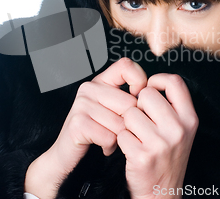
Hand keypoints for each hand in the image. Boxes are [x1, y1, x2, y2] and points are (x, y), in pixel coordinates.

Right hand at [25, 57, 146, 198]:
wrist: (67, 153)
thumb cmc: (95, 131)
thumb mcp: (113, 109)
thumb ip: (128, 96)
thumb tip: (151, 94)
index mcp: (100, 81)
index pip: (126, 66)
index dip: (139, 81)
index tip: (137, 97)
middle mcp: (89, 89)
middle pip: (129, 103)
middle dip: (129, 123)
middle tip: (117, 130)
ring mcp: (82, 105)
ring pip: (121, 123)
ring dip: (119, 137)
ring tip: (109, 138)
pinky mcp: (78, 124)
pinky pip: (110, 136)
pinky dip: (110, 146)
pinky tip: (102, 145)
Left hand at [117, 73, 197, 198]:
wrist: (162, 192)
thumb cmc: (168, 158)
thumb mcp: (180, 129)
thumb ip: (171, 106)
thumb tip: (149, 83)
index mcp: (189, 119)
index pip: (175, 82)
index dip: (158, 80)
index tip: (150, 88)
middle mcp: (178, 129)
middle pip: (147, 94)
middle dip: (139, 105)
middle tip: (142, 120)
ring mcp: (161, 143)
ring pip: (130, 113)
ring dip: (129, 124)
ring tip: (138, 137)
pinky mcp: (142, 155)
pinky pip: (121, 133)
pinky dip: (123, 140)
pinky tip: (133, 149)